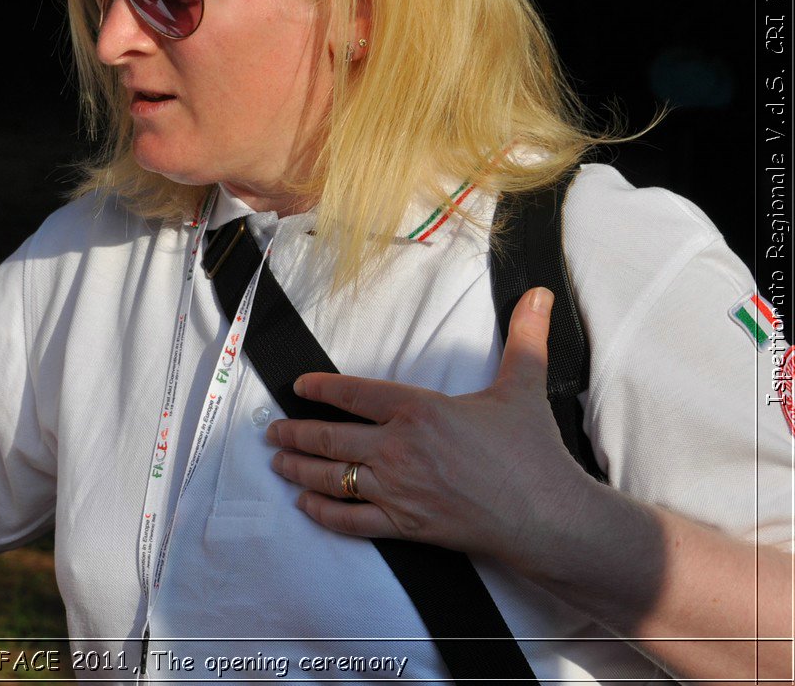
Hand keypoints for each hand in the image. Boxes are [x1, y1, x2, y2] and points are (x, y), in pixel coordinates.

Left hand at [266, 287, 600, 571]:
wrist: (547, 516)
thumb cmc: (532, 451)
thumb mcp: (524, 385)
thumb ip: (525, 336)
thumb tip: (539, 292)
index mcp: (417, 409)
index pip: (352, 394)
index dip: (320, 390)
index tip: (298, 388)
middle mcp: (397, 448)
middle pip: (329, 439)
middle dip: (293, 434)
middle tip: (272, 431)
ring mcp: (397, 489)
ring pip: (331, 478)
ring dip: (298, 470)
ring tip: (278, 463)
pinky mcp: (404, 526)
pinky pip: (350, 519)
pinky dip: (323, 512)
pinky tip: (306, 505)